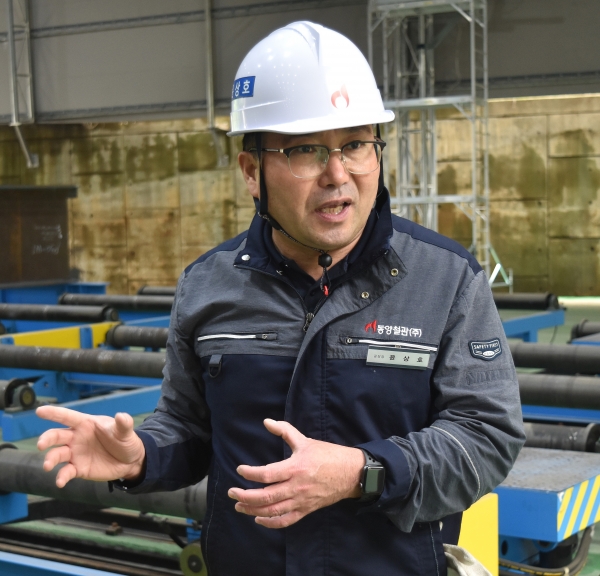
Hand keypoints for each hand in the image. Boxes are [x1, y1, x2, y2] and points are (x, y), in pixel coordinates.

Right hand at [36, 406, 145, 487]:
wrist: (131, 461)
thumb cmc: (125, 441)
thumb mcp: (126, 432)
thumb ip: (123, 424)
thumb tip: (121, 416)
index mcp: (86, 424)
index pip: (68, 417)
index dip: (54, 413)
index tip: (39, 410)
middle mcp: (76, 438)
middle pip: (56, 436)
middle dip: (46, 439)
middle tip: (41, 444)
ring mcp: (76, 454)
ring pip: (57, 454)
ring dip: (50, 459)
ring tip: (48, 466)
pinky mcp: (78, 469)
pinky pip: (66, 472)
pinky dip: (61, 477)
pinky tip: (60, 482)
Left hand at [228, 418, 363, 528]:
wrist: (350, 473)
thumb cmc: (327, 454)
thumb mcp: (305, 440)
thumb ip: (284, 430)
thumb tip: (266, 422)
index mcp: (295, 468)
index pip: (266, 474)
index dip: (250, 473)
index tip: (240, 469)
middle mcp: (296, 487)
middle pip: (265, 497)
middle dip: (245, 496)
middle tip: (232, 492)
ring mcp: (301, 501)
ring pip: (273, 511)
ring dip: (253, 510)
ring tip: (239, 506)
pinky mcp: (306, 510)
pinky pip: (286, 521)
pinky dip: (271, 523)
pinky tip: (258, 519)